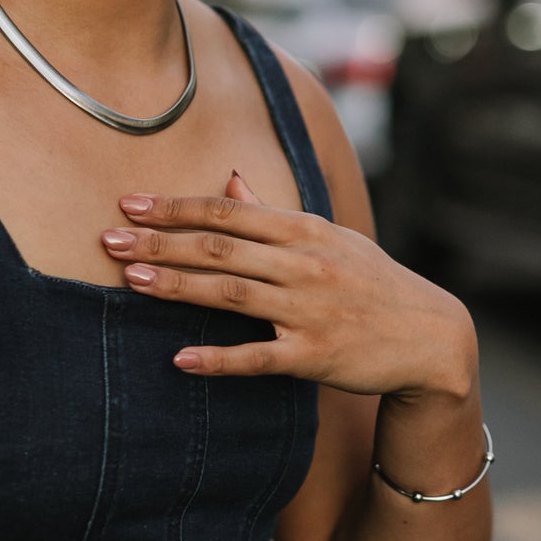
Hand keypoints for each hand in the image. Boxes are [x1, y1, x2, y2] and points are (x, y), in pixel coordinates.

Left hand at [100, 171, 474, 398]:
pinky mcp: (314, 356)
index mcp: (304, 230)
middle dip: (160, 243)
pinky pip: (257, 358)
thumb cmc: (371, 282)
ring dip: (177, 287)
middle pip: (219, 249)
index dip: (176, 208)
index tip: (130, 204)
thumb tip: (229, 182)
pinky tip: (179, 358)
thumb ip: (274, 214)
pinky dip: (218, 358)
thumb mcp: (328, 238)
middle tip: (108, 240)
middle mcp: (303, 264)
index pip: (227, 213)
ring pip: (230, 295)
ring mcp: (308, 310)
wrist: (432, 337)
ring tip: (130, 282)